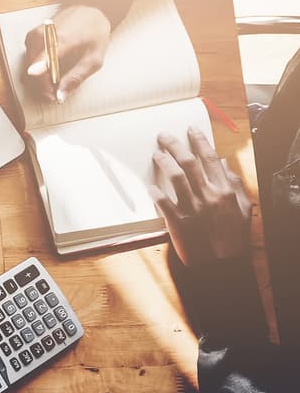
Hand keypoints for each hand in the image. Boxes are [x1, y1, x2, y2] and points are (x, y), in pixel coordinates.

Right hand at [23, 4, 111, 103]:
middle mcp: (45, 35)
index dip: (38, 67)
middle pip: (34, 67)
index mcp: (63, 39)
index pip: (46, 54)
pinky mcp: (31, 36)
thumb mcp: (94, 59)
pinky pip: (29, 58)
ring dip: (39, 77)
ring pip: (29, 65)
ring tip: (54, 81)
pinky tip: (50, 67)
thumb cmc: (94, 34)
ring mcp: (36, 34)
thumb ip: (77, 78)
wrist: (89, 11)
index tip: (33, 74)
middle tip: (55, 93)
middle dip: (43, 85)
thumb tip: (60, 96)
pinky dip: (37, 67)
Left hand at [151, 127, 251, 267]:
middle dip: (174, 145)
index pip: (209, 158)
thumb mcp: (243, 208)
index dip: (199, 141)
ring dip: (164, 162)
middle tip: (163, 136)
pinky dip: (156, 193)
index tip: (190, 129)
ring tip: (156, 153)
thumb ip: (234, 184)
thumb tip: (222, 164)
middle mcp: (208, 195)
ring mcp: (192, 208)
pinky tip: (149, 186)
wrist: (223, 263)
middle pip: (188, 162)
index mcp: (225, 190)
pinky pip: (164, 204)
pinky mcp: (179, 222)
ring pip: (175, 177)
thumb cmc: (233, 236)